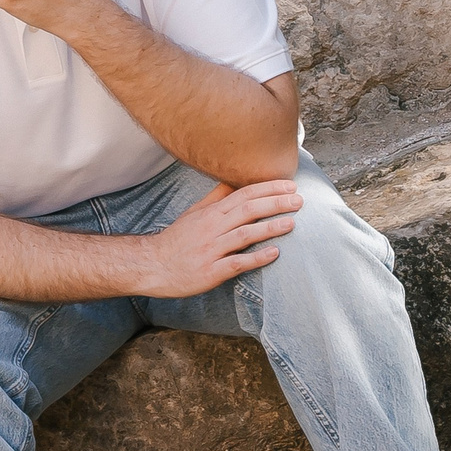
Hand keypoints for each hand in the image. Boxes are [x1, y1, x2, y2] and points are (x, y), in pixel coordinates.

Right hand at [139, 180, 301, 296]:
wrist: (152, 265)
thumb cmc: (177, 240)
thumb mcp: (194, 214)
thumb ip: (216, 198)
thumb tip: (232, 180)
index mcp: (211, 213)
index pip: (243, 194)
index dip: (268, 188)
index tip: (290, 185)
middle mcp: (212, 228)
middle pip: (248, 210)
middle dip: (275, 203)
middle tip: (299, 201)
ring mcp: (211, 249)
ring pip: (245, 234)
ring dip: (270, 228)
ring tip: (292, 223)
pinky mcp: (211, 271)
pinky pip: (237, 263)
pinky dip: (256, 258)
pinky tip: (274, 254)